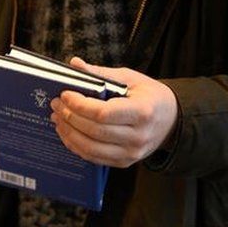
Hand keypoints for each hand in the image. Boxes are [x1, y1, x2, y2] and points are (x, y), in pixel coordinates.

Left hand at [50, 57, 178, 167]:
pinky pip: (93, 157)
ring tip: (57, 118)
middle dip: (69, 117)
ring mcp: (131, 152)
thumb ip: (102, 73)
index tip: (65, 95)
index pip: (103, 113)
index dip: (80, 105)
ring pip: (90, 147)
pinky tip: (66, 132)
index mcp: (143, 111)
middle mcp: (138, 136)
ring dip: (68, 133)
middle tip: (56, 104)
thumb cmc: (149, 96)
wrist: (171, 120)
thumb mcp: (131, 79)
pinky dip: (75, 145)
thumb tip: (75, 64)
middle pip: (94, 130)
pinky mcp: (124, 162)